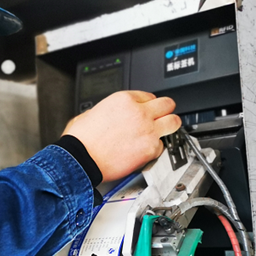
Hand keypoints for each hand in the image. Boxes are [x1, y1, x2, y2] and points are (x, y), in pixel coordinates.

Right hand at [63, 91, 181, 182]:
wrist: (81, 159)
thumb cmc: (81, 140)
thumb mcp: (90, 113)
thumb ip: (107, 110)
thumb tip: (111, 115)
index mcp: (124, 100)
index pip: (149, 96)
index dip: (147, 105)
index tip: (145, 111)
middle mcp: (139, 112)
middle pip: (168, 104)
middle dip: (165, 111)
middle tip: (161, 117)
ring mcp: (148, 130)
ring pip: (174, 123)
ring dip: (168, 127)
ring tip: (162, 133)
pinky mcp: (150, 149)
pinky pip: (162, 146)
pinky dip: (155, 149)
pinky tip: (144, 151)